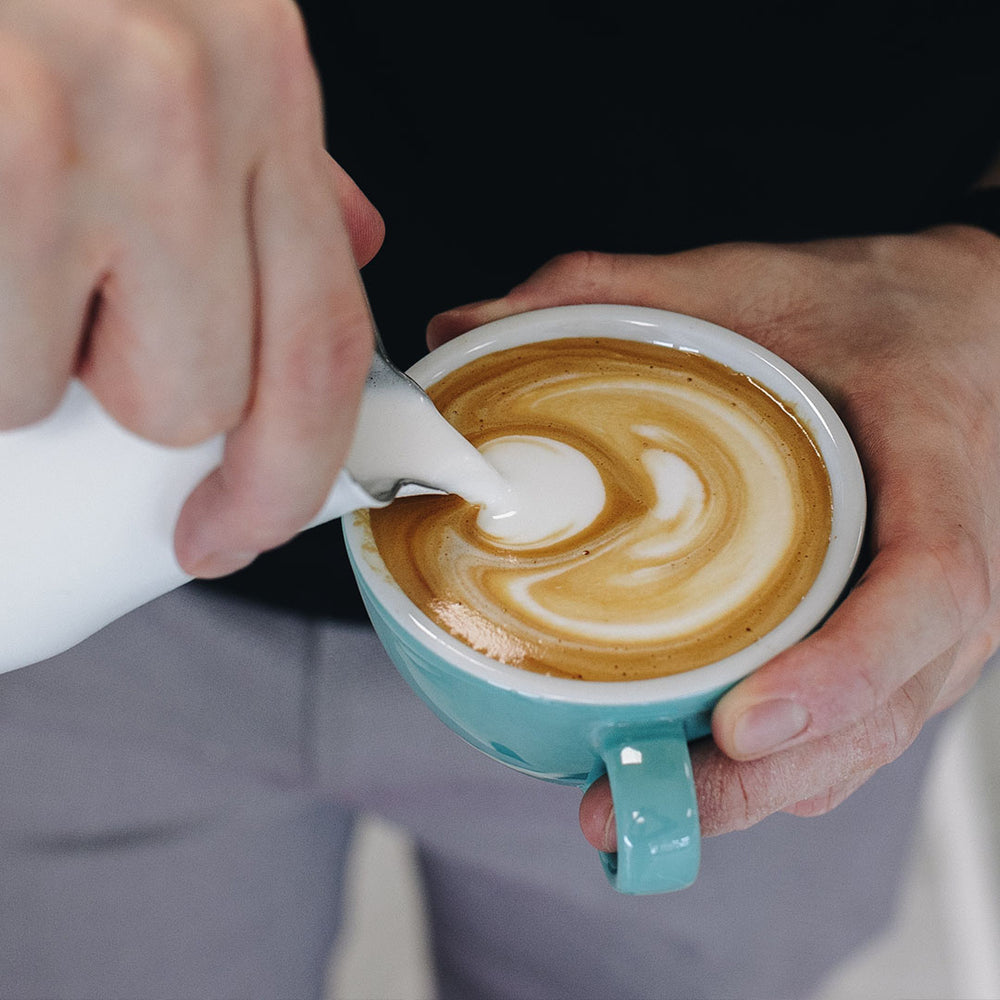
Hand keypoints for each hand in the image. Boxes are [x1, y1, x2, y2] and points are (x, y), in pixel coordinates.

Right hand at [0, 0, 383, 576]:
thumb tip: (347, 246)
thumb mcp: (184, 29)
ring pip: (64, 390)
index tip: (232, 533)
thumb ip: (269, 156)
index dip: (286, 474)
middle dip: (124, 399)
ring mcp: (68, 124)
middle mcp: (187, 100)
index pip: (323, 343)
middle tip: (65, 321)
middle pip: (200, 396)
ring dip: (22, 359)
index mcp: (260, 81)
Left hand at [428, 227, 999, 840]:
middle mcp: (952, 569)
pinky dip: (775, 772)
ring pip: (862, 741)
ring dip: (754, 794)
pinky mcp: (898, 641)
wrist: (966, 332)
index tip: (745, 722)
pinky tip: (689, 777)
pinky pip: (851, 729)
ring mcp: (930, 621)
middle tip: (628, 798)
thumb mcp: (755, 280)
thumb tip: (468, 325)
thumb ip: (617, 291)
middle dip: (758, 778)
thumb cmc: (876, 312)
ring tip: (631, 806)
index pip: (927, 591)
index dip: (844, 672)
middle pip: (881, 710)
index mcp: (937, 465)